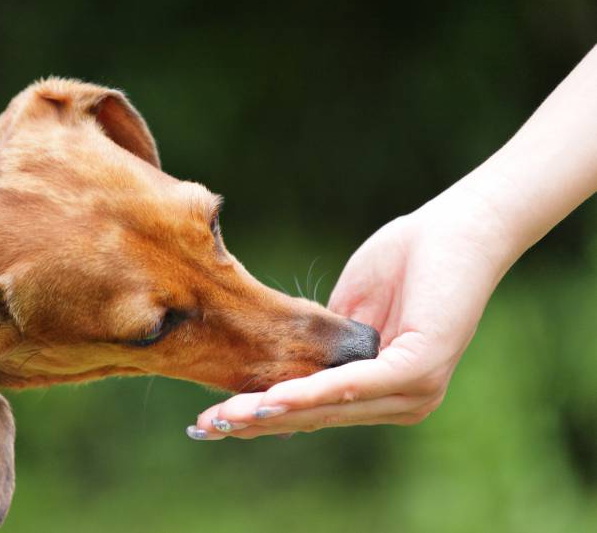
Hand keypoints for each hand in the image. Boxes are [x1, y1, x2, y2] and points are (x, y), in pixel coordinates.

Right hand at [189, 188, 510, 438]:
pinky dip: (310, 393)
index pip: (312, 410)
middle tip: (203, 428)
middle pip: (314, 418)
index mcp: (382, 390)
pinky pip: (354, 387)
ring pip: (328, 409)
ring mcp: (413, 392)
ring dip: (273, 413)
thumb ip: (320, 345)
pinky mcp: (419, 370)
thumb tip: (281, 369)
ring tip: (225, 418)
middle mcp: (399, 402)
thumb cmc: (406, 262)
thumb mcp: (347, 311)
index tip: (211, 420)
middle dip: (254, 423)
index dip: (260, 415)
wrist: (455, 229)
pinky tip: (272, 398)